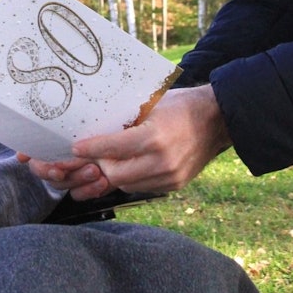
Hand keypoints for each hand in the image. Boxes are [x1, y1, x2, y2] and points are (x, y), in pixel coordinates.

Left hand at [30, 85, 231, 198]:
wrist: (218, 119)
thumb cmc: (180, 105)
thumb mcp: (151, 104)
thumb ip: (125, 120)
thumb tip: (92, 127)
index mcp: (155, 136)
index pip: (114, 148)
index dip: (91, 149)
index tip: (74, 148)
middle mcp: (162, 161)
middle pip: (115, 173)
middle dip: (93, 167)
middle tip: (77, 160)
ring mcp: (169, 177)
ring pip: (125, 184)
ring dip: (107, 176)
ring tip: (90, 167)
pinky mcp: (173, 186)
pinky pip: (140, 188)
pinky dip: (126, 180)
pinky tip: (117, 170)